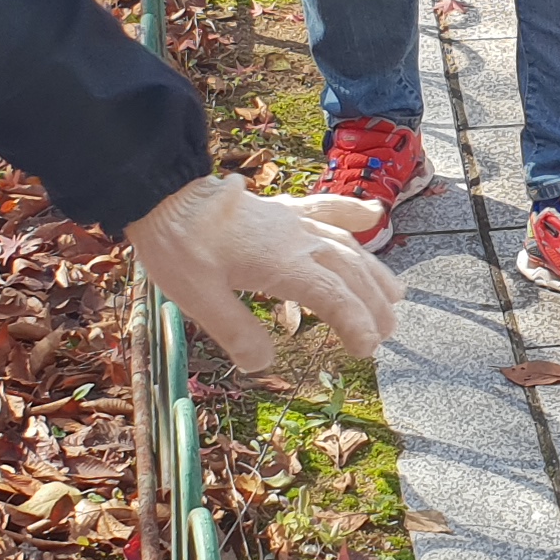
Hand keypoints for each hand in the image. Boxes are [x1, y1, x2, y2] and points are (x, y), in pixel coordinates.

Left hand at [127, 174, 405, 370]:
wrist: (163, 194)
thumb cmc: (179, 245)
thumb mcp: (199, 298)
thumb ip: (236, 332)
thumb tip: (263, 365)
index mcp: (283, 264)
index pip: (334, 298)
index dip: (356, 324)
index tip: (366, 350)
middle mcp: (298, 241)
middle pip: (351, 273)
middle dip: (374, 304)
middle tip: (388, 334)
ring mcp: (293, 222)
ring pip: (347, 245)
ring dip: (374, 271)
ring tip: (396, 295)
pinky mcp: (281, 210)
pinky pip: (326, 210)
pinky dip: (352, 213)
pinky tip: (373, 214)